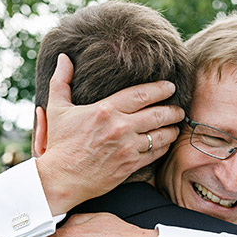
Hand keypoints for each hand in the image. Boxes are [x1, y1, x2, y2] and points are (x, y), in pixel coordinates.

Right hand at [35, 53, 185, 214]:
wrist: (61, 179)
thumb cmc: (59, 143)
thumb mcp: (56, 108)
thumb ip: (61, 80)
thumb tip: (64, 57)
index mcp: (105, 110)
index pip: (141, 94)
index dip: (160, 89)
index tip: (170, 86)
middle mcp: (120, 127)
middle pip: (157, 114)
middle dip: (173, 110)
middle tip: (179, 109)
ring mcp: (127, 147)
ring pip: (161, 135)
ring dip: (172, 129)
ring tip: (176, 125)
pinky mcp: (130, 165)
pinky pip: (155, 153)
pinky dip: (164, 146)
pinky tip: (166, 143)